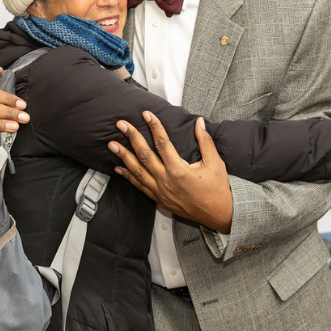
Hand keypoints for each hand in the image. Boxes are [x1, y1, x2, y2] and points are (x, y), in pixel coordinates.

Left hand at [108, 112, 233, 232]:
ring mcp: (161, 192)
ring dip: (123, 157)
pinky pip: (140, 187)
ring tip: (112, 145)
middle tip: (120, 125)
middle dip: (131, 138)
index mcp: (179, 171)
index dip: (154, 127)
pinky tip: (118, 168)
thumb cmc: (218, 189)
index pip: (163, 143)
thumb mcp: (215, 163)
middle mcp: (166, 181)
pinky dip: (128, 177)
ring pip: (137, 172)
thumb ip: (205, 141)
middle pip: (144, 155)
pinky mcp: (160, 200)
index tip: (146, 115)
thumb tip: (199, 122)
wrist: (219, 215)